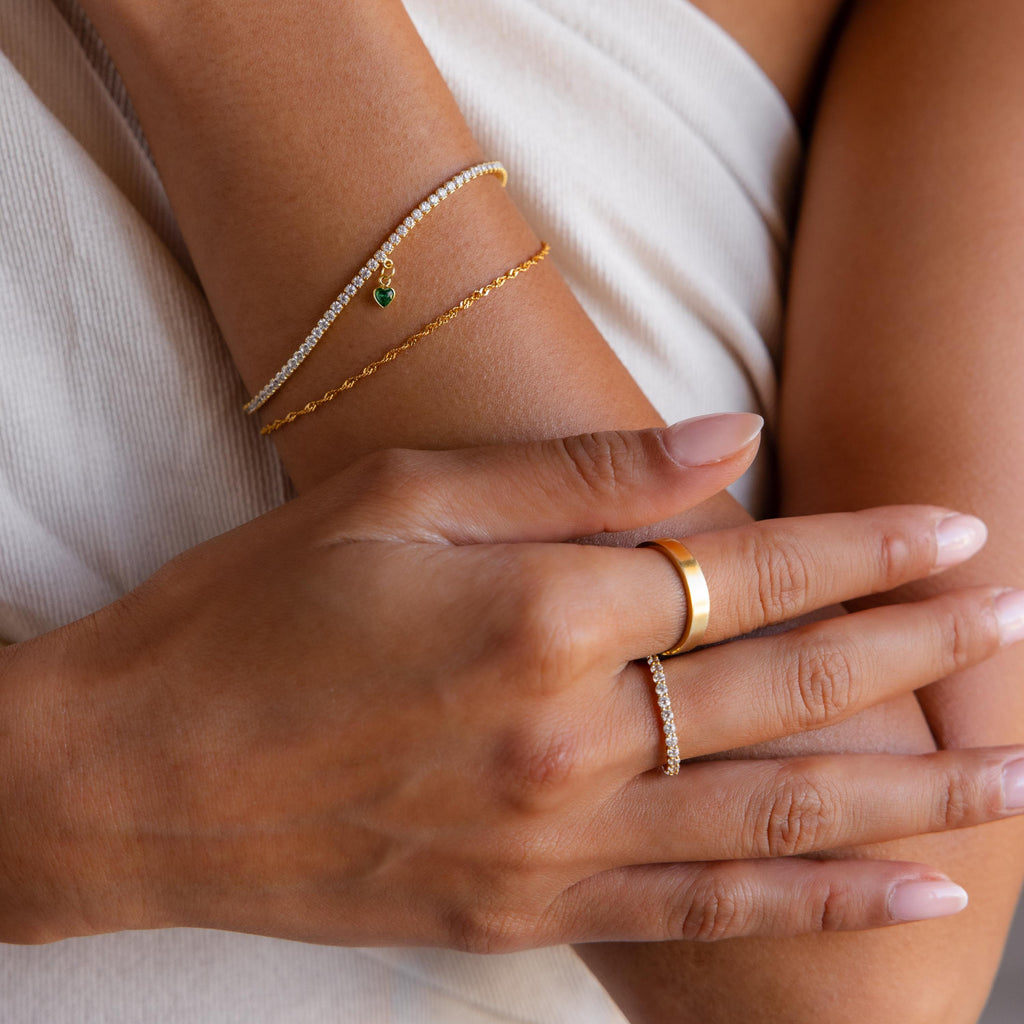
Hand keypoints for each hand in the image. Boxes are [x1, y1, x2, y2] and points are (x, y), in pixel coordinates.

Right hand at [3, 415, 1021, 949]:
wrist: (139, 776)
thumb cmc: (251, 613)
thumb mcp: (401, 496)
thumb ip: (580, 474)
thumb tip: (727, 437)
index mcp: (542, 612)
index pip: (751, 570)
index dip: (864, 549)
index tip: (955, 534)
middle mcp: (569, 734)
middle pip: (787, 689)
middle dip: (914, 651)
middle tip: (1011, 626)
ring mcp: (553, 838)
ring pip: (778, 811)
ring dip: (913, 787)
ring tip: (1014, 770)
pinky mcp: (522, 907)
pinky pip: (705, 909)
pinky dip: (817, 899)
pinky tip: (911, 890)